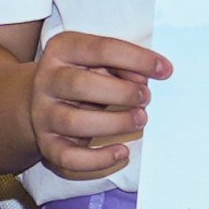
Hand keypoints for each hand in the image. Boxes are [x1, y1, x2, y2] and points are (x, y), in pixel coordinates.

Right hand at [30, 31, 164, 181]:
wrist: (44, 100)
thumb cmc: (84, 78)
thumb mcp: (98, 62)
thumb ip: (120, 65)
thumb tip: (144, 78)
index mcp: (61, 49)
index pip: (100, 49)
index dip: (137, 59)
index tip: (165, 70)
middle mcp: (47, 80)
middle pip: (80, 85)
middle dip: (121, 93)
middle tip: (146, 98)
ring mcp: (43, 114)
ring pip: (74, 122)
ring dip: (115, 123)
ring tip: (140, 119)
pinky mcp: (47, 145)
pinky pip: (69, 158)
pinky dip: (99, 160)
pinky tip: (122, 152)